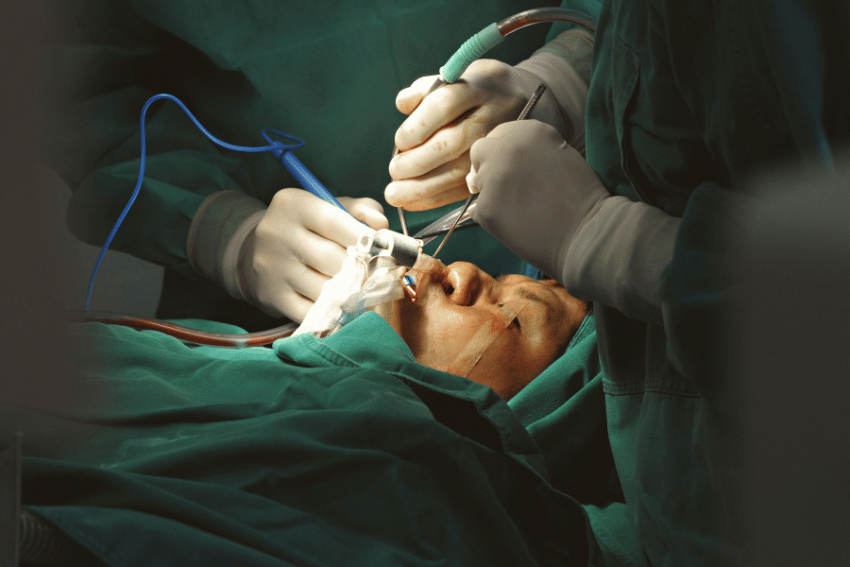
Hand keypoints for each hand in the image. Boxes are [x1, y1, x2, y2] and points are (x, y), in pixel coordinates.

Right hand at [247, 190, 387, 321]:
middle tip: (379, 273)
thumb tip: (383, 226)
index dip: (366, 238)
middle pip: (333, 259)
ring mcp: (272, 267)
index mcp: (293, 204)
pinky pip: (312, 310)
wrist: (258, 251)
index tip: (384, 249)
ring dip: (349, 292)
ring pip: (325, 288)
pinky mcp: (271, 295)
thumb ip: (361, 210)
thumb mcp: (330, 208)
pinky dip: (332, 312)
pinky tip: (342, 305)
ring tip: (363, 289)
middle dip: (361, 269)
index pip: (336, 223)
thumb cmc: (308, 228)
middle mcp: (277, 233)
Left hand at [385, 59, 565, 210]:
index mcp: (481, 84)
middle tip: (394, 171)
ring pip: (460, 169)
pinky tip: (414, 202)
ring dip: (423, 186)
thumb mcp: (460, 77)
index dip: (418, 125)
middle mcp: (495, 114)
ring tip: (395, 193)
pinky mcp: (498, 168)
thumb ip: (427, 88)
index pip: (446, 102)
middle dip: (418, 161)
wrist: (533, 102)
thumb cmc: (482, 91)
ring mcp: (500, 144)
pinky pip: (466, 188)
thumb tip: (402, 104)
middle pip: (453, 141)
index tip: (400, 141)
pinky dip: (436, 198)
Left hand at [468, 120, 607, 279]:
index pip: (498, 134)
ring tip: (517, 207)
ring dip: (491, 191)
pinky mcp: (486, 207)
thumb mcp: (558, 154)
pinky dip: (492, 216)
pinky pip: (478, 209)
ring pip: (477, 181)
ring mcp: (493, 178)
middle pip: (480, 151)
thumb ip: (528, 150)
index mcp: (528, 131)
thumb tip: (496, 158)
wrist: (586, 233)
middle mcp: (506, 148)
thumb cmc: (580, 196)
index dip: (502, 151)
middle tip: (507, 186)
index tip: (512, 166)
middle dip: (489, 166)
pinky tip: (515, 222)